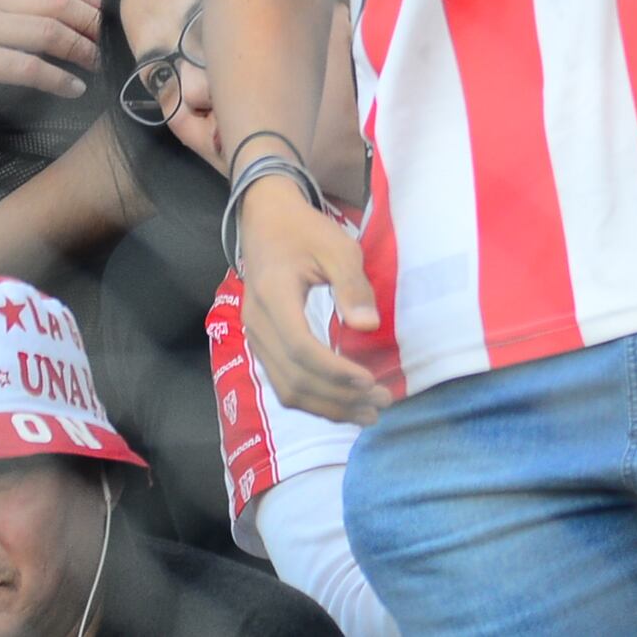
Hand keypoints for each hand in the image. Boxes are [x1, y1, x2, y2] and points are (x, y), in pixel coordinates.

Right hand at [236, 172, 394, 424]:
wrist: (266, 222)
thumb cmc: (305, 231)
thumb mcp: (337, 246)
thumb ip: (352, 284)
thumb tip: (368, 326)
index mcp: (273, 297)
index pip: (300, 348)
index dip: (334, 371)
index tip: (369, 381)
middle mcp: (257, 325)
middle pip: (293, 378)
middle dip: (338, 398)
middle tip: (381, 404)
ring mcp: (255, 338)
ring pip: (286, 388)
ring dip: (326, 407)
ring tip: (367, 414)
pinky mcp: (261, 345)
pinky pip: (284, 382)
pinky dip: (313, 399)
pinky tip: (342, 403)